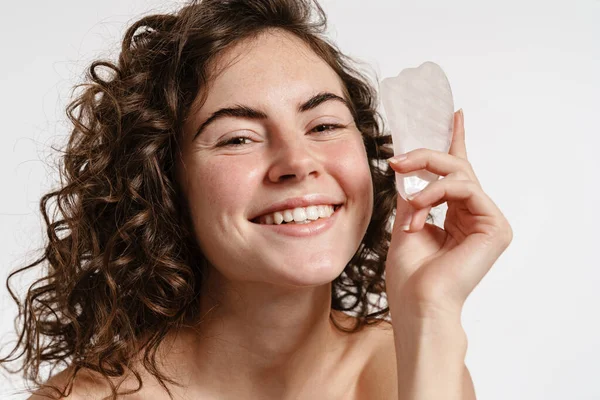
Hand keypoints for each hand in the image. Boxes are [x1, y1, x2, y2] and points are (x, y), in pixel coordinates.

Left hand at [385, 109, 512, 320]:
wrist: (417, 303)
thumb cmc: (410, 275)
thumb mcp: (406, 223)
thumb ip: (413, 195)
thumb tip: (407, 169)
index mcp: (457, 217)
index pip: (457, 174)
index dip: (456, 142)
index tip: (455, 116)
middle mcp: (476, 216)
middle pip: (456, 168)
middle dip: (425, 157)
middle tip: (397, 159)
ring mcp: (488, 222)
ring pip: (460, 175)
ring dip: (425, 184)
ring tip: (408, 205)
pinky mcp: (496, 227)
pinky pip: (465, 190)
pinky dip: (436, 195)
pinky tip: (419, 212)